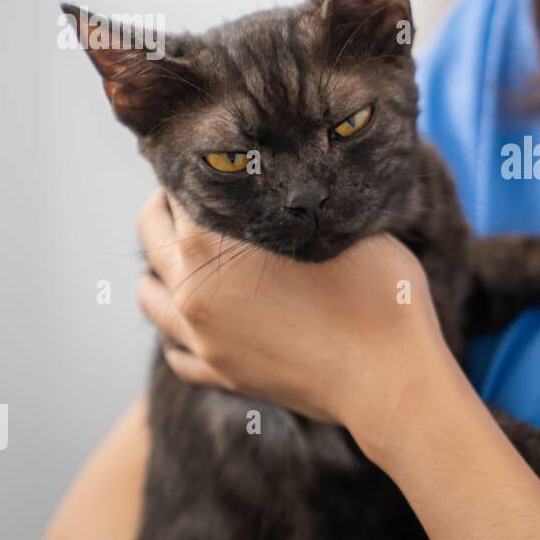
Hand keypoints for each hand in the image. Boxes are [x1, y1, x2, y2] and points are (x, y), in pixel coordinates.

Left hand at [135, 188, 454, 451]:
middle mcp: (193, 290)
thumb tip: (298, 178)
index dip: (195, 167)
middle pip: (149, 234)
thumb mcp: (347, 228)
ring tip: (192, 258)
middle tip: (196, 196)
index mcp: (212, 243)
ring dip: (163, 270)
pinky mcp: (222, 374)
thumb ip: (306, 203)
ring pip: (149, 297)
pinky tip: (204, 320)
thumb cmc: (379, 295)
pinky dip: (180, 332)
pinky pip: (177, 353)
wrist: (390, 379)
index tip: (214, 160)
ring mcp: (203, 338)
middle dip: (167, 208)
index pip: (177, 188)